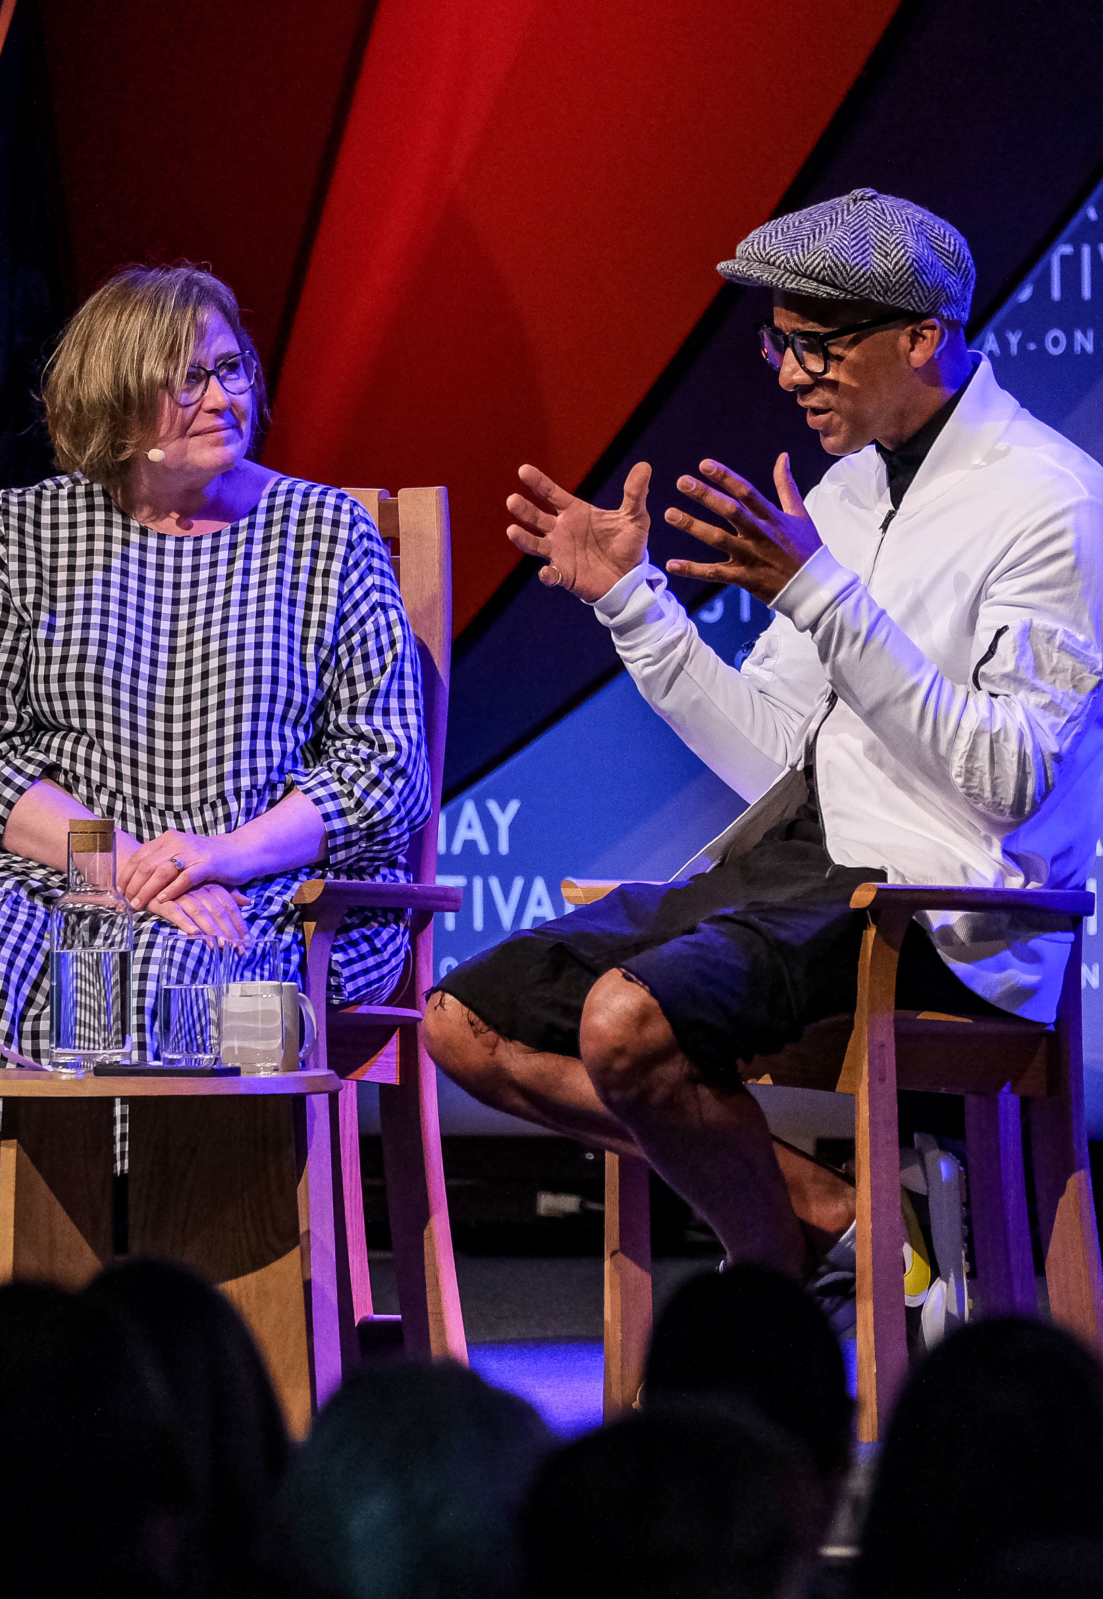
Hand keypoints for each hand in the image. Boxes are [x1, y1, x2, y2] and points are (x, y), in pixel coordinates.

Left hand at [117, 829, 253, 910]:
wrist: (242, 851)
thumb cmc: (210, 858)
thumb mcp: (183, 855)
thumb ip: (163, 863)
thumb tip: (138, 881)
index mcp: (168, 838)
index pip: (139, 856)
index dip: (126, 875)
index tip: (119, 891)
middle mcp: (178, 842)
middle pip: (147, 864)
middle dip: (133, 885)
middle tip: (126, 902)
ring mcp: (193, 852)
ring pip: (162, 871)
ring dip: (147, 890)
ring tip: (139, 904)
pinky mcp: (208, 864)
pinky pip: (185, 878)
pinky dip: (171, 890)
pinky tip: (162, 901)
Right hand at [148, 882, 250, 944]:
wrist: (145, 872)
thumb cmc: (179, 881)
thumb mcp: (204, 884)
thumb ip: (226, 892)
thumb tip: (247, 901)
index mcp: (209, 883)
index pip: (228, 904)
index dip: (238, 922)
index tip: (246, 941)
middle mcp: (197, 887)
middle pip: (218, 910)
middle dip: (228, 931)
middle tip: (238, 949)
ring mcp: (179, 893)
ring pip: (200, 912)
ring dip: (211, 929)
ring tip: (221, 946)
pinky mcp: (161, 899)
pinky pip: (175, 911)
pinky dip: (185, 922)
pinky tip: (195, 934)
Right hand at [506, 461, 651, 602]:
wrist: (630, 577)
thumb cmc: (627, 545)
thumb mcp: (635, 518)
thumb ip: (635, 494)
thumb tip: (644, 466)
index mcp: (574, 512)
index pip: (551, 494)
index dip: (537, 482)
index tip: (523, 470)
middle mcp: (561, 530)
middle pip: (536, 517)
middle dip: (523, 509)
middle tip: (512, 500)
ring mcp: (559, 553)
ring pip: (535, 544)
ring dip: (523, 538)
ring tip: (512, 531)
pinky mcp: (565, 575)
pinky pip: (551, 575)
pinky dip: (547, 574)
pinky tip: (547, 572)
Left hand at [663, 454, 821, 603]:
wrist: (815, 588)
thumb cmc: (807, 549)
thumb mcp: (799, 514)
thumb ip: (786, 485)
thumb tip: (782, 457)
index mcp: (772, 517)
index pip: (746, 491)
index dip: (725, 477)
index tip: (704, 464)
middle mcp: (759, 534)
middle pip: (730, 511)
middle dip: (705, 495)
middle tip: (682, 482)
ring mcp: (751, 557)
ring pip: (717, 539)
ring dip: (692, 526)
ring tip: (669, 514)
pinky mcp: (744, 578)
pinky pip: (715, 573)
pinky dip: (693, 569)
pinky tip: (671, 564)